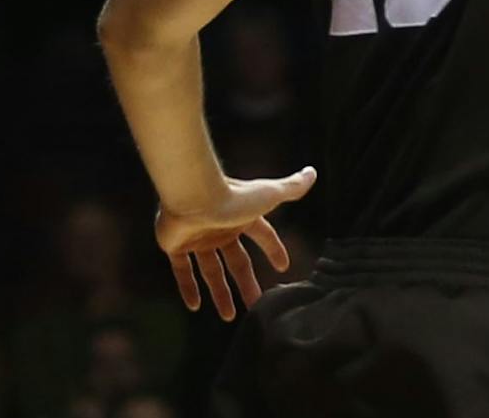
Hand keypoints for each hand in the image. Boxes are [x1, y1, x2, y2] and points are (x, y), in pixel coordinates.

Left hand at [156, 165, 315, 319]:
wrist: (194, 197)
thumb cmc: (234, 196)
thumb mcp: (270, 195)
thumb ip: (292, 188)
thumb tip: (312, 173)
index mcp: (244, 217)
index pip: (263, 235)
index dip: (274, 250)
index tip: (283, 268)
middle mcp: (222, 229)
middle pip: (237, 262)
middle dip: (246, 284)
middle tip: (255, 305)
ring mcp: (198, 238)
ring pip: (212, 270)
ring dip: (220, 293)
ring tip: (229, 316)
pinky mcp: (176, 246)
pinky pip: (182, 271)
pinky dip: (187, 288)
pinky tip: (195, 306)